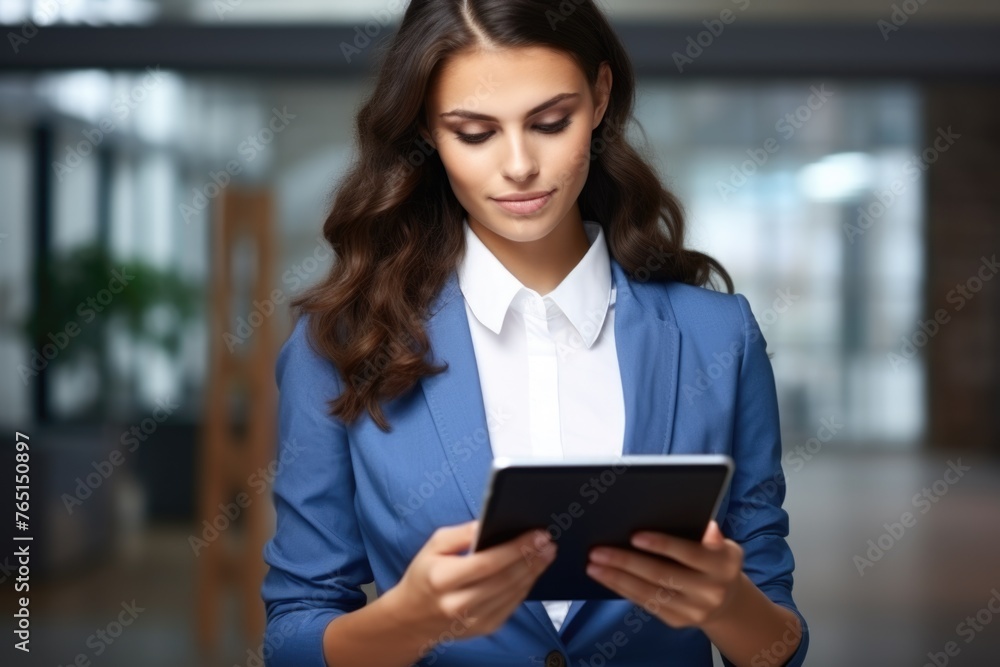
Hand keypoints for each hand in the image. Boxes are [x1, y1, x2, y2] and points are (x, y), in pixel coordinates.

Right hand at [385, 520, 556, 650]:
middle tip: (548, 542)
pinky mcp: (485, 628)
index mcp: (443, 579)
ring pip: (513, 593)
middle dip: (531, 558)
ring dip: (534, 572)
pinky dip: (525, 587)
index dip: (516, 548)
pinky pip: (512, 606)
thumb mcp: (433, 546)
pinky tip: (533, 571)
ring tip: (547, 553)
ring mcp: (473, 620)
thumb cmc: (425, 575)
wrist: (412, 618)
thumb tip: (490, 522)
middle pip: (505, 580)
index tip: (537, 534)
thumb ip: (461, 533)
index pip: (487, 563)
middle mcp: (458, 604)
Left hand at [585, 520, 745, 628]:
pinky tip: (606, 578)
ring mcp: (694, 609)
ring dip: (617, 578)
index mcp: (722, 564)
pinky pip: (646, 604)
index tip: (634, 536)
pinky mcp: (678, 621)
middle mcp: (711, 590)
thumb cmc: (714, 561)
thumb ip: (710, 537)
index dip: (662, 544)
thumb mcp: (721, 546)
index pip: (688, 553)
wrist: (727, 602)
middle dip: (626, 562)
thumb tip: (707, 526)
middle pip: (662, 574)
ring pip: (649, 592)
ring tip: (594, 565)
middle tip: (599, 550)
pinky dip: (623, 589)